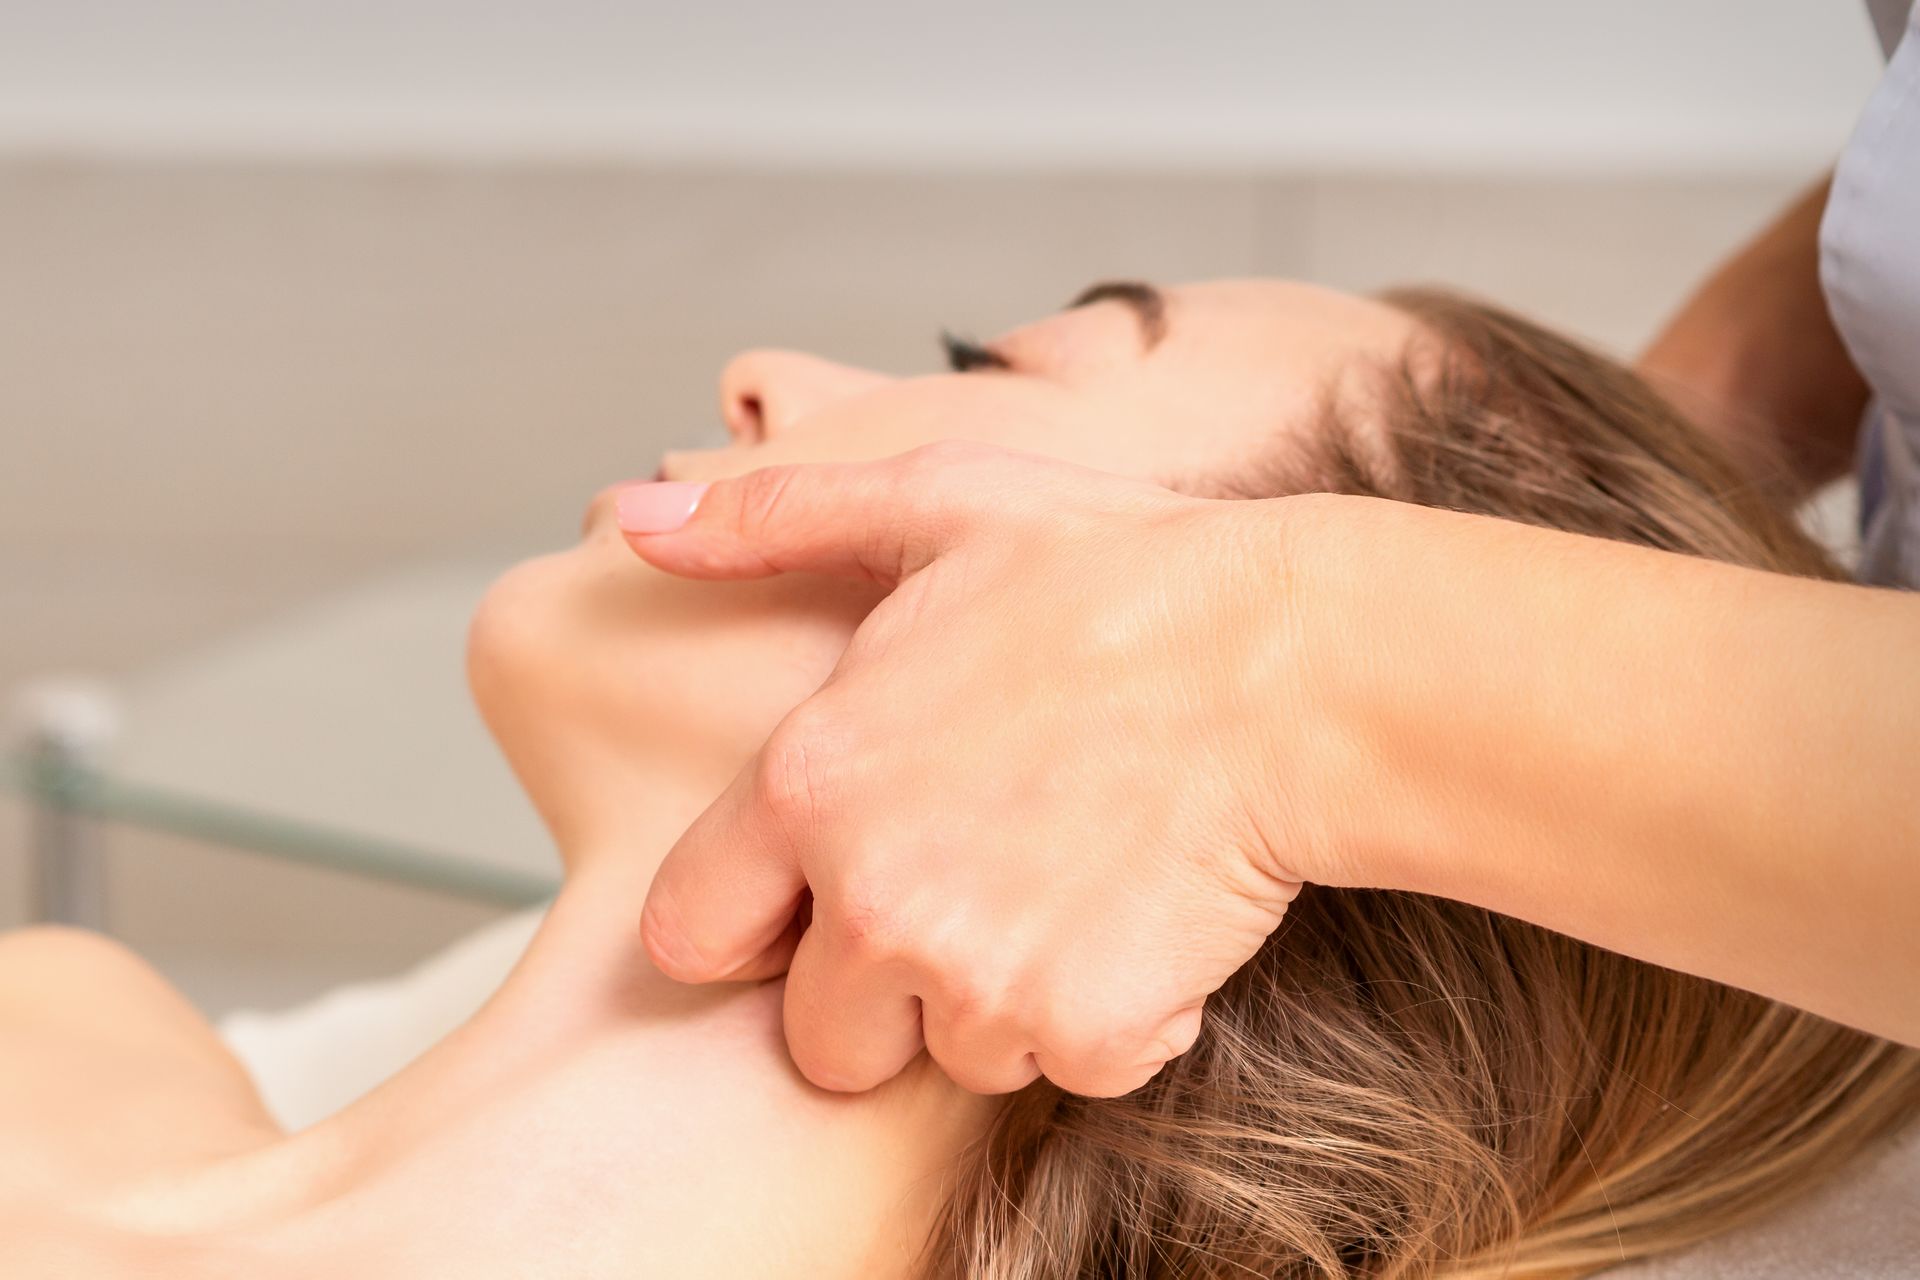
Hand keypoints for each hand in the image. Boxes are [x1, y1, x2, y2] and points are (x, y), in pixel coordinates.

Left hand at [619, 442, 1324, 1097]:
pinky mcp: (1084, 1029)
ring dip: (1003, 997)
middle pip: (822, 1034)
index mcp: (811, 782)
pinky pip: (1069, 1068)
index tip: (819, 896)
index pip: (689, 933)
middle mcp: (873, 898)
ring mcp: (978, 976)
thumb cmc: (1122, 574)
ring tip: (1072, 878)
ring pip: (954, 1053)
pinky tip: (1140, 917)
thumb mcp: (935, 506)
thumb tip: (634, 524)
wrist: (1294, 663)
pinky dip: (1107, 1019)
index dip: (753, 923)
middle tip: (977, 888)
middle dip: (885, 989)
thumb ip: (772, 525)